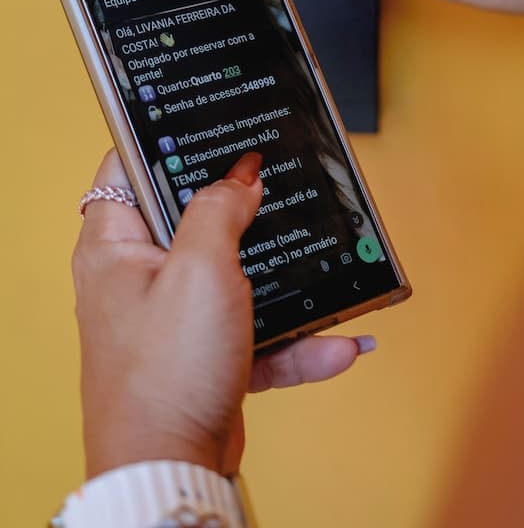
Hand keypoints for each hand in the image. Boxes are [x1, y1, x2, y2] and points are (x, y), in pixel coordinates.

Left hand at [74, 151, 372, 478]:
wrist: (173, 470)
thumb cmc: (165, 374)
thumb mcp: (200, 269)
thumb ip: (220, 208)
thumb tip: (241, 174)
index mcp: (116, 246)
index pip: (128, 167)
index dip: (166, 140)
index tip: (210, 124)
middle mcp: (139, 277)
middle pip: (191, 217)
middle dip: (241, 206)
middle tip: (275, 183)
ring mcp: (174, 317)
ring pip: (233, 275)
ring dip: (282, 281)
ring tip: (323, 266)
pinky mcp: (205, 353)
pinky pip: (255, 331)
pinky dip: (293, 339)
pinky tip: (336, 344)